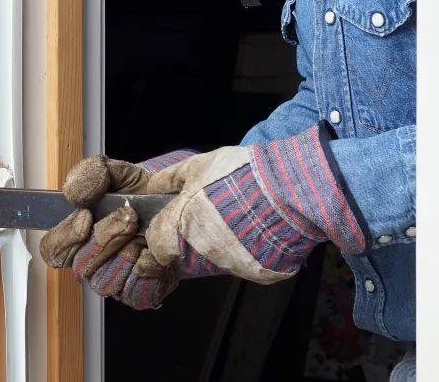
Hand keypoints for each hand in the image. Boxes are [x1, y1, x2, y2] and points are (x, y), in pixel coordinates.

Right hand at [40, 151, 194, 309]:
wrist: (172, 206)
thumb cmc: (137, 191)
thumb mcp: (113, 172)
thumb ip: (89, 174)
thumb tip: (71, 195)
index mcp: (75, 235)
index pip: (52, 250)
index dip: (65, 238)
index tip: (86, 217)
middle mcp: (89, 262)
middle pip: (82, 264)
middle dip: (107, 237)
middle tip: (129, 216)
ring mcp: (111, 281)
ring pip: (106, 281)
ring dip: (128, 252)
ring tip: (144, 233)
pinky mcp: (137, 294)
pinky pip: (133, 292)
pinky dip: (148, 269)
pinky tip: (155, 252)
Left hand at [145, 124, 366, 283]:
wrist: (288, 188)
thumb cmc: (237, 174)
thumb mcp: (198, 165)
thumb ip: (170, 178)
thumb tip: (151, 186)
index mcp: (182, 226)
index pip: (156, 245)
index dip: (159, 235)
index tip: (167, 226)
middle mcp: (202, 252)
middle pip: (186, 254)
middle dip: (190, 239)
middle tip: (208, 216)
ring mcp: (230, 265)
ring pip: (214, 260)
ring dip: (217, 246)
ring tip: (234, 219)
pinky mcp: (257, 273)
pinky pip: (243, 263)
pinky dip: (245, 251)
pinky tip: (253, 230)